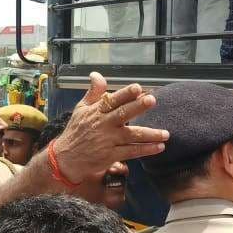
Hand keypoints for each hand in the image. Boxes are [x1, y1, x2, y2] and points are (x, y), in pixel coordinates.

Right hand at [52, 72, 168, 184]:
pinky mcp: (111, 155)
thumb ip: (94, 92)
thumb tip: (96, 74)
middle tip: (152, 100)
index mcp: (96, 112)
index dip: (125, 93)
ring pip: (131, 135)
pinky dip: (146, 149)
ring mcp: (107, 141)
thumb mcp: (81, 109)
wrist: (66, 158)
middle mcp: (103, 125)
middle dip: (138, 106)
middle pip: (122, 114)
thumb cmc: (77, 131)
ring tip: (166, 134)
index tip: (137, 87)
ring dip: (150, 134)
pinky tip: (159, 147)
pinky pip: (131, 152)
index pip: (112, 100)